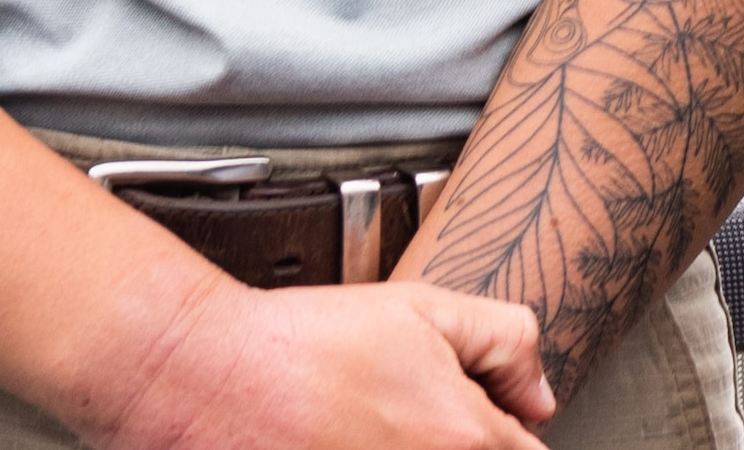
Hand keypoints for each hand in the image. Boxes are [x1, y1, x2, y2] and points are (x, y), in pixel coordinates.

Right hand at [91, 277, 555, 447]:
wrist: (204, 377)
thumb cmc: (302, 343)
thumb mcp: (422, 308)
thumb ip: (505, 342)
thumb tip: (539, 398)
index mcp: (464, 439)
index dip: (508, 435)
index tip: (475, 425)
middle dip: (459, 446)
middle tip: (407, 424)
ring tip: (370, 431)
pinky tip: (340, 442)